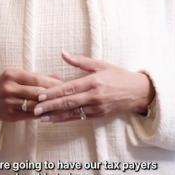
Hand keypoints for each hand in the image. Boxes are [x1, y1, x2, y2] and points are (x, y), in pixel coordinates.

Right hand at [0, 69, 62, 122]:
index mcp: (12, 75)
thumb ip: (38, 77)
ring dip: (50, 107)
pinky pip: (30, 115)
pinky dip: (42, 115)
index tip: (66, 86)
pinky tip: (51, 114)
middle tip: (68, 97)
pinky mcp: (10, 115)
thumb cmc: (3, 85)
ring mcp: (9, 103)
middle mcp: (9, 88)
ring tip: (63, 107)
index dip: (53, 84)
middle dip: (54, 95)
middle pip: (37, 93)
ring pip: (35, 105)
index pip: (37, 79)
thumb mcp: (17, 76)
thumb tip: (59, 76)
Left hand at [33, 53, 153, 121]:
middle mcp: (95, 96)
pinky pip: (80, 118)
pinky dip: (66, 120)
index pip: (69, 88)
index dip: (54, 93)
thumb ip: (81, 61)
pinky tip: (55, 120)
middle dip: (50, 106)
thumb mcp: (101, 65)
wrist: (139, 92)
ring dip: (55, 116)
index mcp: (94, 81)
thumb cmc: (119, 76)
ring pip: (72, 113)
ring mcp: (97, 107)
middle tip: (35, 109)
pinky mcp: (99, 115)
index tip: (41, 95)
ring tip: (41, 118)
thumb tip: (63, 53)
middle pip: (68, 102)